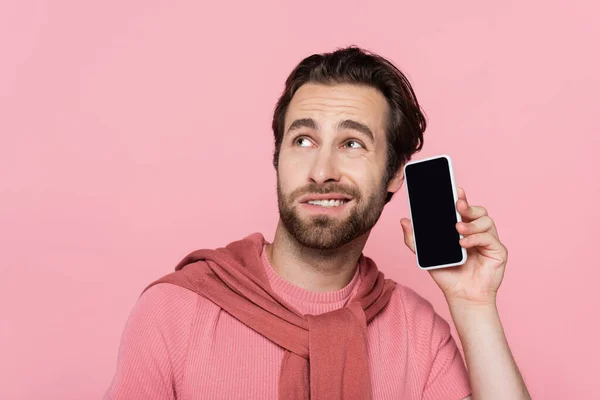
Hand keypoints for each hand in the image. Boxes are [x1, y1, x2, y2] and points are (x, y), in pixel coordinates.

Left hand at [400, 187, 506, 305]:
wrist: (461, 297)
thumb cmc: (448, 275)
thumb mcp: (426, 255)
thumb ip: (414, 239)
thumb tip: (404, 221)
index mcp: (463, 229)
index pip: (464, 209)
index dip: (461, 198)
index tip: (455, 189)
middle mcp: (478, 232)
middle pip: (478, 210)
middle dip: (468, 206)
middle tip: (457, 205)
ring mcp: (489, 241)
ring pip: (486, 220)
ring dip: (472, 223)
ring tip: (458, 229)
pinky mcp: (498, 251)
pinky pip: (490, 238)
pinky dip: (476, 238)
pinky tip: (464, 244)